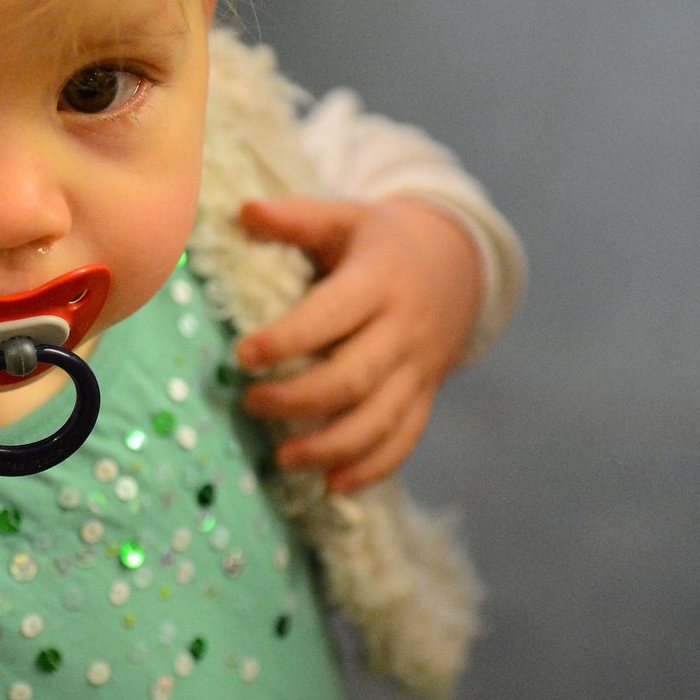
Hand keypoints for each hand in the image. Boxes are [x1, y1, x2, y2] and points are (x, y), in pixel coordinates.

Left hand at [234, 196, 482, 493]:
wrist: (458, 263)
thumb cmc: (381, 242)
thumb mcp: (345, 219)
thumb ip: (295, 219)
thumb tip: (241, 213)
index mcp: (378, 281)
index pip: (332, 316)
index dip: (287, 339)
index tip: (243, 356)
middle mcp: (401, 330)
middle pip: (353, 378)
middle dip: (299, 400)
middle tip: (251, 403)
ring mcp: (417, 369)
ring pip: (379, 421)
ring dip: (330, 448)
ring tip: (283, 460)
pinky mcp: (424, 395)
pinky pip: (403, 440)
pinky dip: (371, 469)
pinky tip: (333, 486)